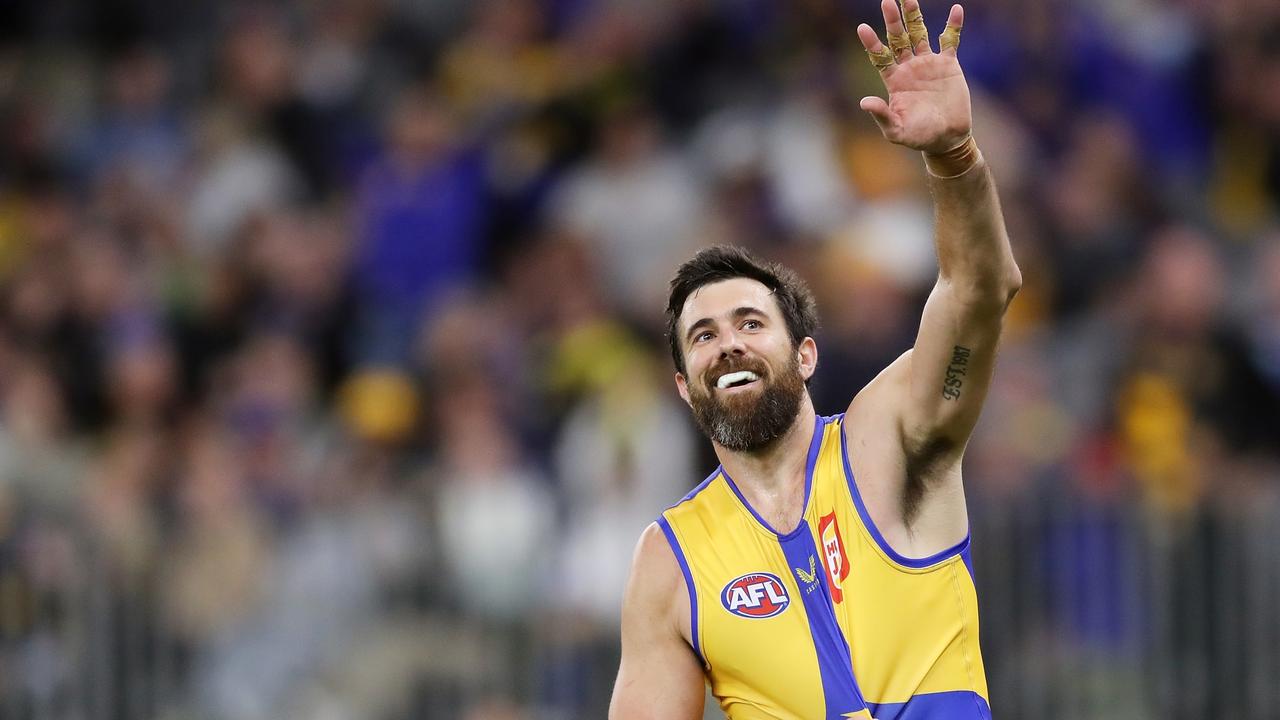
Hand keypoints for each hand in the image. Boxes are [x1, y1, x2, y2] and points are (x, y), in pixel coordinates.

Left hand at [858, 0, 970, 155]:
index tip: (862, 28)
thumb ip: (881, 115)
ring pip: (919, 34)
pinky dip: (954, 25)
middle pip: (898, 39)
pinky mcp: (948, 64)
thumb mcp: (896, 130)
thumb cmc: (918, 136)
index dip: (871, 43)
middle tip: (886, 1)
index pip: (880, 57)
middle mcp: (908, 67)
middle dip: (892, 21)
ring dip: (914, 16)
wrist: (946, 138)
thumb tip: (864, 103)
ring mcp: (928, 63)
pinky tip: (956, 9)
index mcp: (893, 80)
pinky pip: (950, 40)